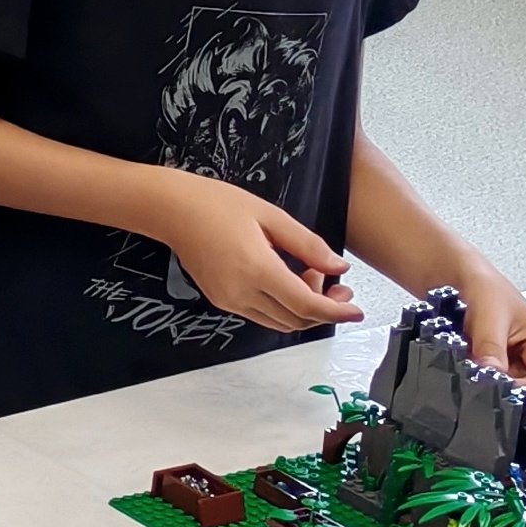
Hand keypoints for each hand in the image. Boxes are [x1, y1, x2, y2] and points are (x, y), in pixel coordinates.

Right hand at [153, 173, 363, 333]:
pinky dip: (282, 307)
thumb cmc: (214, 203)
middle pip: (296, 320)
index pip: (307, 305)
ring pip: (279, 323)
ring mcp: (228, 299)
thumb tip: (337, 267)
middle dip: (324, 310)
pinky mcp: (220, 299)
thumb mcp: (269, 215)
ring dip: (303, 310)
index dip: (336, 312)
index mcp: (256, 268)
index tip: (356, 310)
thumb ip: (307, 244)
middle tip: (338, 286)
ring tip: (309, 278)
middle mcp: (241, 292)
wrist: (169, 209)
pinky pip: (261, 314)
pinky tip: (285, 280)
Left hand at [453, 262, 525, 391]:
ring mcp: (516, 368)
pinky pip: (488, 386)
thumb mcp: (489, 314)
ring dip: (486, 385)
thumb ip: (491, 346)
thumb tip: (491, 373)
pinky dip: (475, 380)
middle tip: (478, 382)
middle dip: (503, 389)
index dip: (524, 390)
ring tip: (467, 370)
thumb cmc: (485, 287)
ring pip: (506, 392)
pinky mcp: (496, 371)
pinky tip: (462, 369)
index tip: (497, 387)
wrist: (459, 280)